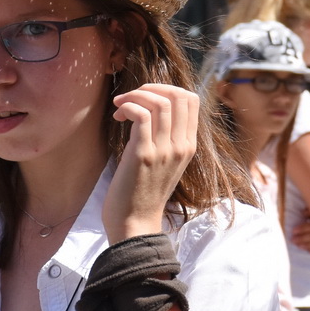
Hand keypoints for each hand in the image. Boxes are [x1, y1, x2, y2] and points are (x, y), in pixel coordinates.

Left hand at [104, 85, 197, 242]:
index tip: (146, 97)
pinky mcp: (143, 155)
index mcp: (189, 146)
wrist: (134, 223)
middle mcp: (181, 146)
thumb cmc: (143, 192)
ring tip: (120, 107)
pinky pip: (142, 116)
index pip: (191, 100)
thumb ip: (166, 138)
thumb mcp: (164, 162)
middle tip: (131, 98)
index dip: (166, 89)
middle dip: (151, 87)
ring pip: (159, 102)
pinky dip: (128, 107)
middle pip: (178, 95)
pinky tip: (118, 116)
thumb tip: (153, 110)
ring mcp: (164, 151)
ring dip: (135, 96)